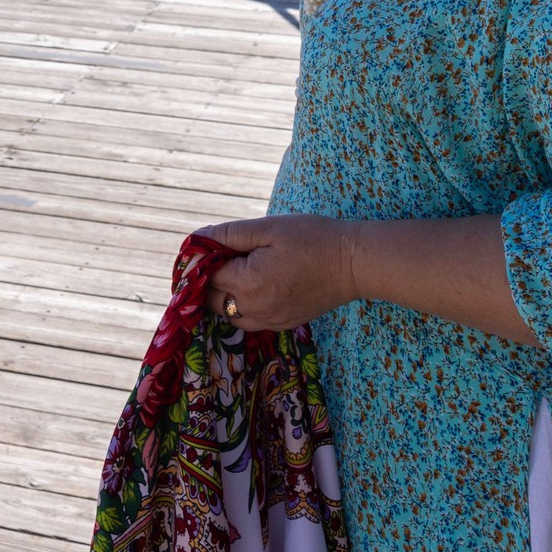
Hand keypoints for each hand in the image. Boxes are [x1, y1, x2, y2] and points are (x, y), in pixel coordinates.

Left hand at [200, 215, 358, 331]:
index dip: (202, 258)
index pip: (205, 275)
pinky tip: (256, 284)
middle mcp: (255, 309)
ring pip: (228, 314)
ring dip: (224, 295)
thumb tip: (198, 238)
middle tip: (222, 255)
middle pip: (210, 300)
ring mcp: (270, 321)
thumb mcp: (268, 227)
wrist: (354, 264)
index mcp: (247, 283)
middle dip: (208, 279)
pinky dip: (243, 306)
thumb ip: (228, 234)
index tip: (209, 244)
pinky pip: (249, 321)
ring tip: (237, 270)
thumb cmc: (312, 238)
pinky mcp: (283, 324)